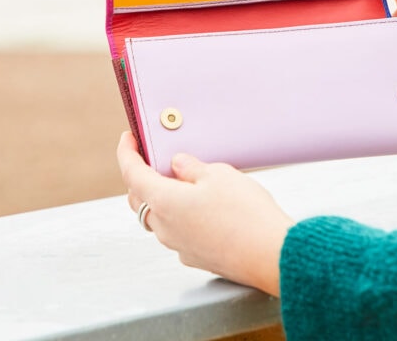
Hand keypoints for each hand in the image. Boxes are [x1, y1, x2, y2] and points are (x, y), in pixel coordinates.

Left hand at [117, 131, 292, 296]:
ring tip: (182, 180)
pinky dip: (178, 215)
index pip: (132, 173)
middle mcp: (164, 227)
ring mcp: (178, 246)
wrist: (270, 255)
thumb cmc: (246, 214)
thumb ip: (192, 167)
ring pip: (157, 217)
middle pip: (139, 199)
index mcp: (164, 202)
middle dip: (140, 177)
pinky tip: (200, 206)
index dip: (126, 153)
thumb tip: (178, 164)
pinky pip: (176, 231)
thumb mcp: (219, 175)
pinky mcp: (195, 256)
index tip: (128, 139)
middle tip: (154, 159)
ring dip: (161, 198)